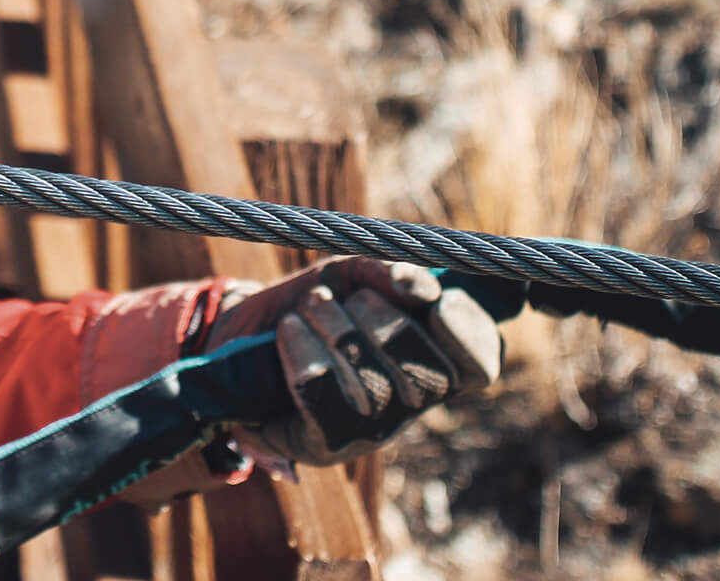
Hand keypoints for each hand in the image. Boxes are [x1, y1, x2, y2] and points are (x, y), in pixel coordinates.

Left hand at [203, 260, 502, 467]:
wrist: (241, 333)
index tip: (440, 299)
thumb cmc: (309, 303)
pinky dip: (309, 359)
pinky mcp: (323, 446)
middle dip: (388, 325)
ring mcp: (369, 432)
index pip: (479, 366)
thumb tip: (423, 287)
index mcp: (431, 359)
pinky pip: (329, 407)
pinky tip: (291, 331)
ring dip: (339, 332)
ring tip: (312, 305)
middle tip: (353, 298)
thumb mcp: (350, 275)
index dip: (469, 335)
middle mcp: (408, 404)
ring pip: (375, 391)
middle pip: (428, 378)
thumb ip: (389, 273)